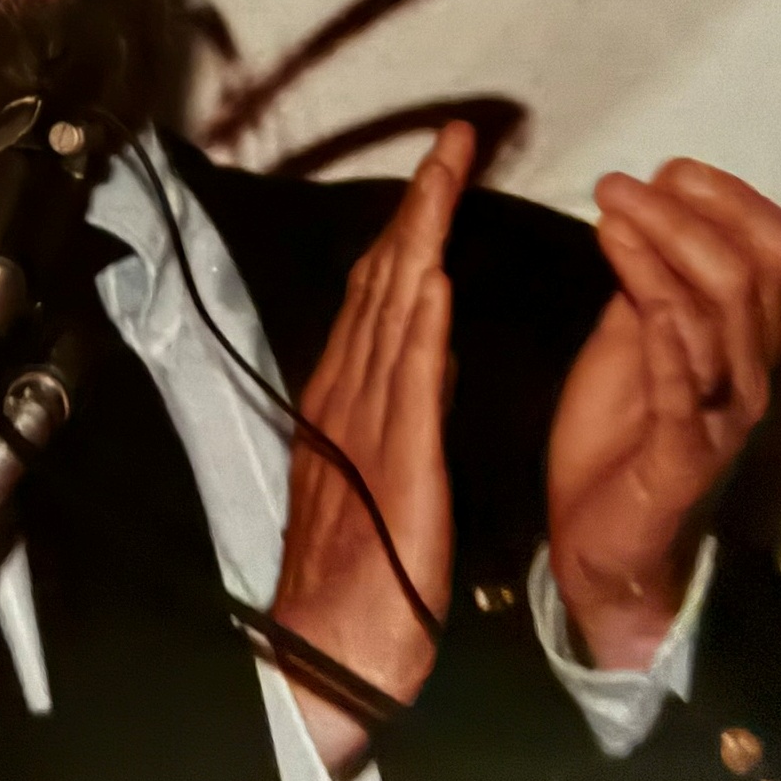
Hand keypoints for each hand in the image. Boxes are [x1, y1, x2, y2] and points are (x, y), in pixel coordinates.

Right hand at [274, 122, 471, 772]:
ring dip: (422, 234)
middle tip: (453, 138)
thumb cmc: (354, 569)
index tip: (443, 167)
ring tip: (447, 172)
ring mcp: (369, 419)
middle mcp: (352, 392)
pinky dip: (418, 319)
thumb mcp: (380, 466)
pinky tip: (434, 273)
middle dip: (421, 203)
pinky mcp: (396, 457)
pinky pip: (408, 376)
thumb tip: (428, 343)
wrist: (327, 641)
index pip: (387, 288)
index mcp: (351, 394)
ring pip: (395, 307)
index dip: (416, 223)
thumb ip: (398, 401)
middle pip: (387, 278)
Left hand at [548, 159, 780, 669]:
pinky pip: (687, 391)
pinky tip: (642, 302)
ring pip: (717, 319)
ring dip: (661, 257)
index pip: (773, 250)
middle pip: (746, 273)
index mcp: (741, 336)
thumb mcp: (627, 337)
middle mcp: (747, 371)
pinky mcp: (682, 458)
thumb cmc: (617, 433)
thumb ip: (644, 282)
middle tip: (617, 185)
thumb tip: (639, 208)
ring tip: (611, 216)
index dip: (727, 200)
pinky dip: (667, 340)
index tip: (666, 170)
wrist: (601, 538)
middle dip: (683, 216)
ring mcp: (721, 416)